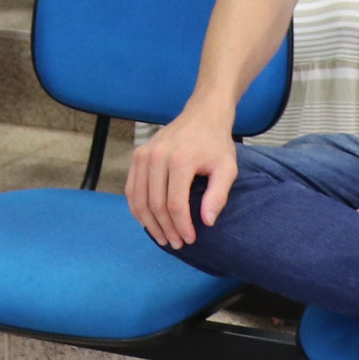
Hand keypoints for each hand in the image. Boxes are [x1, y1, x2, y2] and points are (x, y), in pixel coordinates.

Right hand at [127, 112, 240, 250]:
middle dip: (165, 229)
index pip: (175, 204)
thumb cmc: (216, 144)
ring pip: (139, 199)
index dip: (181, 226)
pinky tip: (148, 221)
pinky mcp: (137, 155)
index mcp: (180, 160)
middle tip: (176, 244)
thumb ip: (218, 195)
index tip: (190, 240)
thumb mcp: (227, 168)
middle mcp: (157, 156)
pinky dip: (137, 208)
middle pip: (155, 204)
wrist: (202, 115)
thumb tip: (206, 222)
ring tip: (162, 238)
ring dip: (149, 223)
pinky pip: (131, 188)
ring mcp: (143, 155)